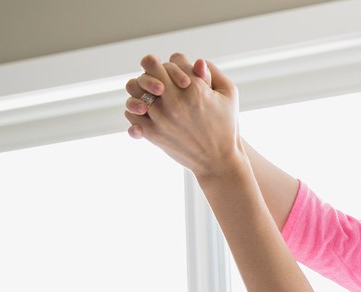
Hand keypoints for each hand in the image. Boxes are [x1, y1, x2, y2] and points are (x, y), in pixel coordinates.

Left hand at [122, 54, 242, 179]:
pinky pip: (131, 112)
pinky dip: (134, 109)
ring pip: (135, 88)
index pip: (174, 60)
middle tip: (161, 79)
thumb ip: (213, 72)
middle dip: (154, 70)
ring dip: (140, 88)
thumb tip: (195, 62)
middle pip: (150, 69)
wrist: (219, 161)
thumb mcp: (229, 94)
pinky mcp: (152, 133)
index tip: (181, 73)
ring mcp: (161, 117)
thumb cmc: (226, 126)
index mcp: (194, 88)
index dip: (177, 63)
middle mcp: (175, 101)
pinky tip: (145, 111)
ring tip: (150, 94)